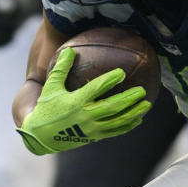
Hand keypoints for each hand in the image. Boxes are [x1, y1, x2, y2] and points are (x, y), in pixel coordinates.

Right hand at [17, 47, 150, 154]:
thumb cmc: (46, 108)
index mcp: (75, 102)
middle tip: (142, 91)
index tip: (121, 72)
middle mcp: (85, 116)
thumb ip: (61, 68)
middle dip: (129, 99)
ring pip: (117, 121)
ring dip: (133, 113)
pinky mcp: (94, 136)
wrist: (41, 137)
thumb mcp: (51, 87)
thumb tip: (70, 49)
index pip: (96, 89)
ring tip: (146, 105)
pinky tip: (137, 120)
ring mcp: (91, 128)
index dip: (109, 80)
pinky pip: (114, 132)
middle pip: (112, 107)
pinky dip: (127, 126)